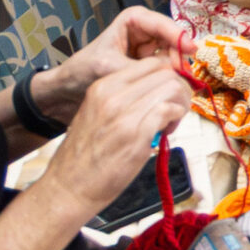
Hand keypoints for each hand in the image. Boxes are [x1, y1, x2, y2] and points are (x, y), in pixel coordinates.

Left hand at [33, 9, 192, 126]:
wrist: (67, 92)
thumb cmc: (81, 71)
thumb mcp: (108, 67)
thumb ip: (138, 67)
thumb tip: (168, 73)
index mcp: (134, 20)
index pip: (163, 23)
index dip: (179, 36)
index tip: (191, 50)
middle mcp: (145, 31)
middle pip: (173, 39)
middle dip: (179, 56)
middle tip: (183, 76)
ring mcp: (149, 49)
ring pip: (173, 56)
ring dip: (176, 70)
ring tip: (177, 86)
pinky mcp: (149, 66)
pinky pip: (167, 70)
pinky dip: (169, 79)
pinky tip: (169, 91)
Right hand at [36, 58, 194, 217]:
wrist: (68, 186)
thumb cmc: (84, 155)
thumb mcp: (95, 113)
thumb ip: (123, 98)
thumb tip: (156, 91)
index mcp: (103, 87)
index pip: (151, 63)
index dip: (168, 76)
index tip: (170, 92)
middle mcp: (113, 95)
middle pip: (166, 73)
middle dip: (180, 89)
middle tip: (175, 109)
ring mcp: (124, 114)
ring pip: (172, 88)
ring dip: (180, 104)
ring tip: (170, 122)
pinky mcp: (136, 134)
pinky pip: (169, 110)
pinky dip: (176, 119)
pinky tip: (166, 131)